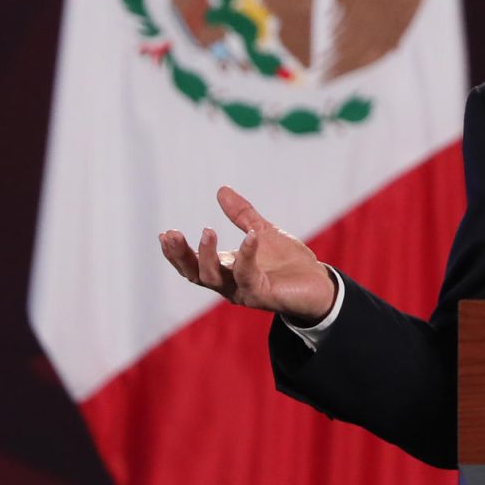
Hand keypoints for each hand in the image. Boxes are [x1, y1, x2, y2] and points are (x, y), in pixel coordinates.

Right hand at [159, 186, 335, 326]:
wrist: (319, 284)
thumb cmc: (288, 262)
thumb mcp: (262, 232)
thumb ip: (242, 215)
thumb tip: (221, 189)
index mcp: (226, 270)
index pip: (192, 265)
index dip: (176, 253)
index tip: (165, 234)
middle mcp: (229, 284)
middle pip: (195, 274)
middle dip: (181, 255)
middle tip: (172, 235)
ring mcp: (244, 291)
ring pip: (215, 278)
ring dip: (207, 256)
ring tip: (207, 231)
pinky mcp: (263, 295)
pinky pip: (249, 275)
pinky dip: (247, 255)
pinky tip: (251, 236)